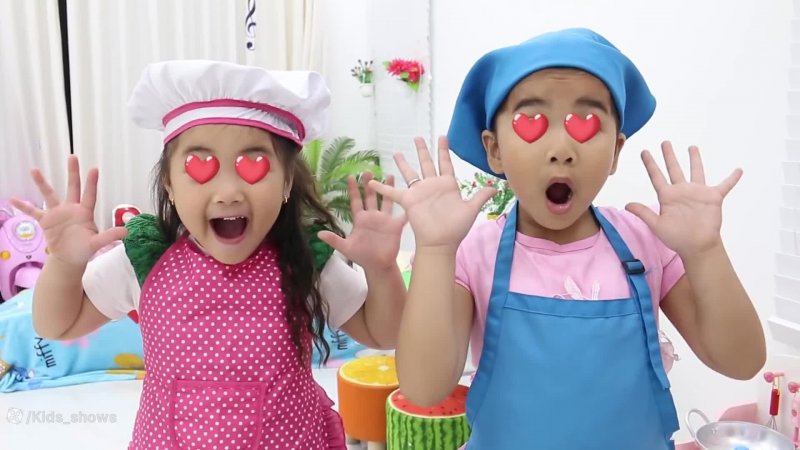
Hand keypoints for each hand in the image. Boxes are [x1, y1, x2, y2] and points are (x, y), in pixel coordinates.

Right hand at [11, 156, 127, 266]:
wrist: (69, 259)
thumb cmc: (84, 250)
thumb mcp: (97, 243)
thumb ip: (109, 236)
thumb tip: (126, 231)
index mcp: (85, 213)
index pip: (90, 195)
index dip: (92, 183)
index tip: (94, 169)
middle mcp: (71, 209)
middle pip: (72, 187)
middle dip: (73, 173)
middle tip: (73, 156)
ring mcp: (57, 213)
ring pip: (49, 194)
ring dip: (42, 183)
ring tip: (34, 170)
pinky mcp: (46, 220)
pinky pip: (33, 211)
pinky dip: (23, 206)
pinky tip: (12, 199)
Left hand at [318, 172, 405, 271]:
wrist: (377, 266)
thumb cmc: (361, 256)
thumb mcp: (346, 247)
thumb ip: (334, 239)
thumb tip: (318, 234)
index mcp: (360, 219)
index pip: (355, 201)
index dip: (353, 189)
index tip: (350, 176)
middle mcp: (372, 216)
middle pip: (370, 196)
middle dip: (369, 183)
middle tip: (368, 170)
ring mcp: (385, 220)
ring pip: (386, 200)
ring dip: (388, 188)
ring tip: (390, 175)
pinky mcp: (395, 226)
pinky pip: (402, 215)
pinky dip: (406, 208)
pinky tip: (410, 198)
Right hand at [369, 136, 495, 250]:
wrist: (440, 242)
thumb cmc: (456, 228)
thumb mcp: (471, 210)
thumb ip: (480, 196)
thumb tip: (495, 187)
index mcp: (447, 185)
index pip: (445, 163)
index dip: (444, 150)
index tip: (442, 136)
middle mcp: (432, 186)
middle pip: (426, 163)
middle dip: (422, 150)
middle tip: (418, 138)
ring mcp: (420, 192)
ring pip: (410, 173)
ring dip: (403, 163)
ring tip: (396, 152)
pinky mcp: (409, 201)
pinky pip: (393, 193)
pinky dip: (383, 188)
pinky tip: (371, 181)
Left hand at [625, 141, 740, 255]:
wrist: (697, 246)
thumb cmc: (677, 238)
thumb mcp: (657, 225)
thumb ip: (643, 213)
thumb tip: (626, 205)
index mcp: (667, 196)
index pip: (656, 176)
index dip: (650, 164)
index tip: (644, 152)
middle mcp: (682, 191)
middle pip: (674, 169)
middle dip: (669, 155)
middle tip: (665, 142)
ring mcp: (698, 193)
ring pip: (696, 171)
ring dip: (695, 159)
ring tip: (692, 146)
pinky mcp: (713, 198)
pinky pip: (725, 185)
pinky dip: (732, 178)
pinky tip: (738, 170)